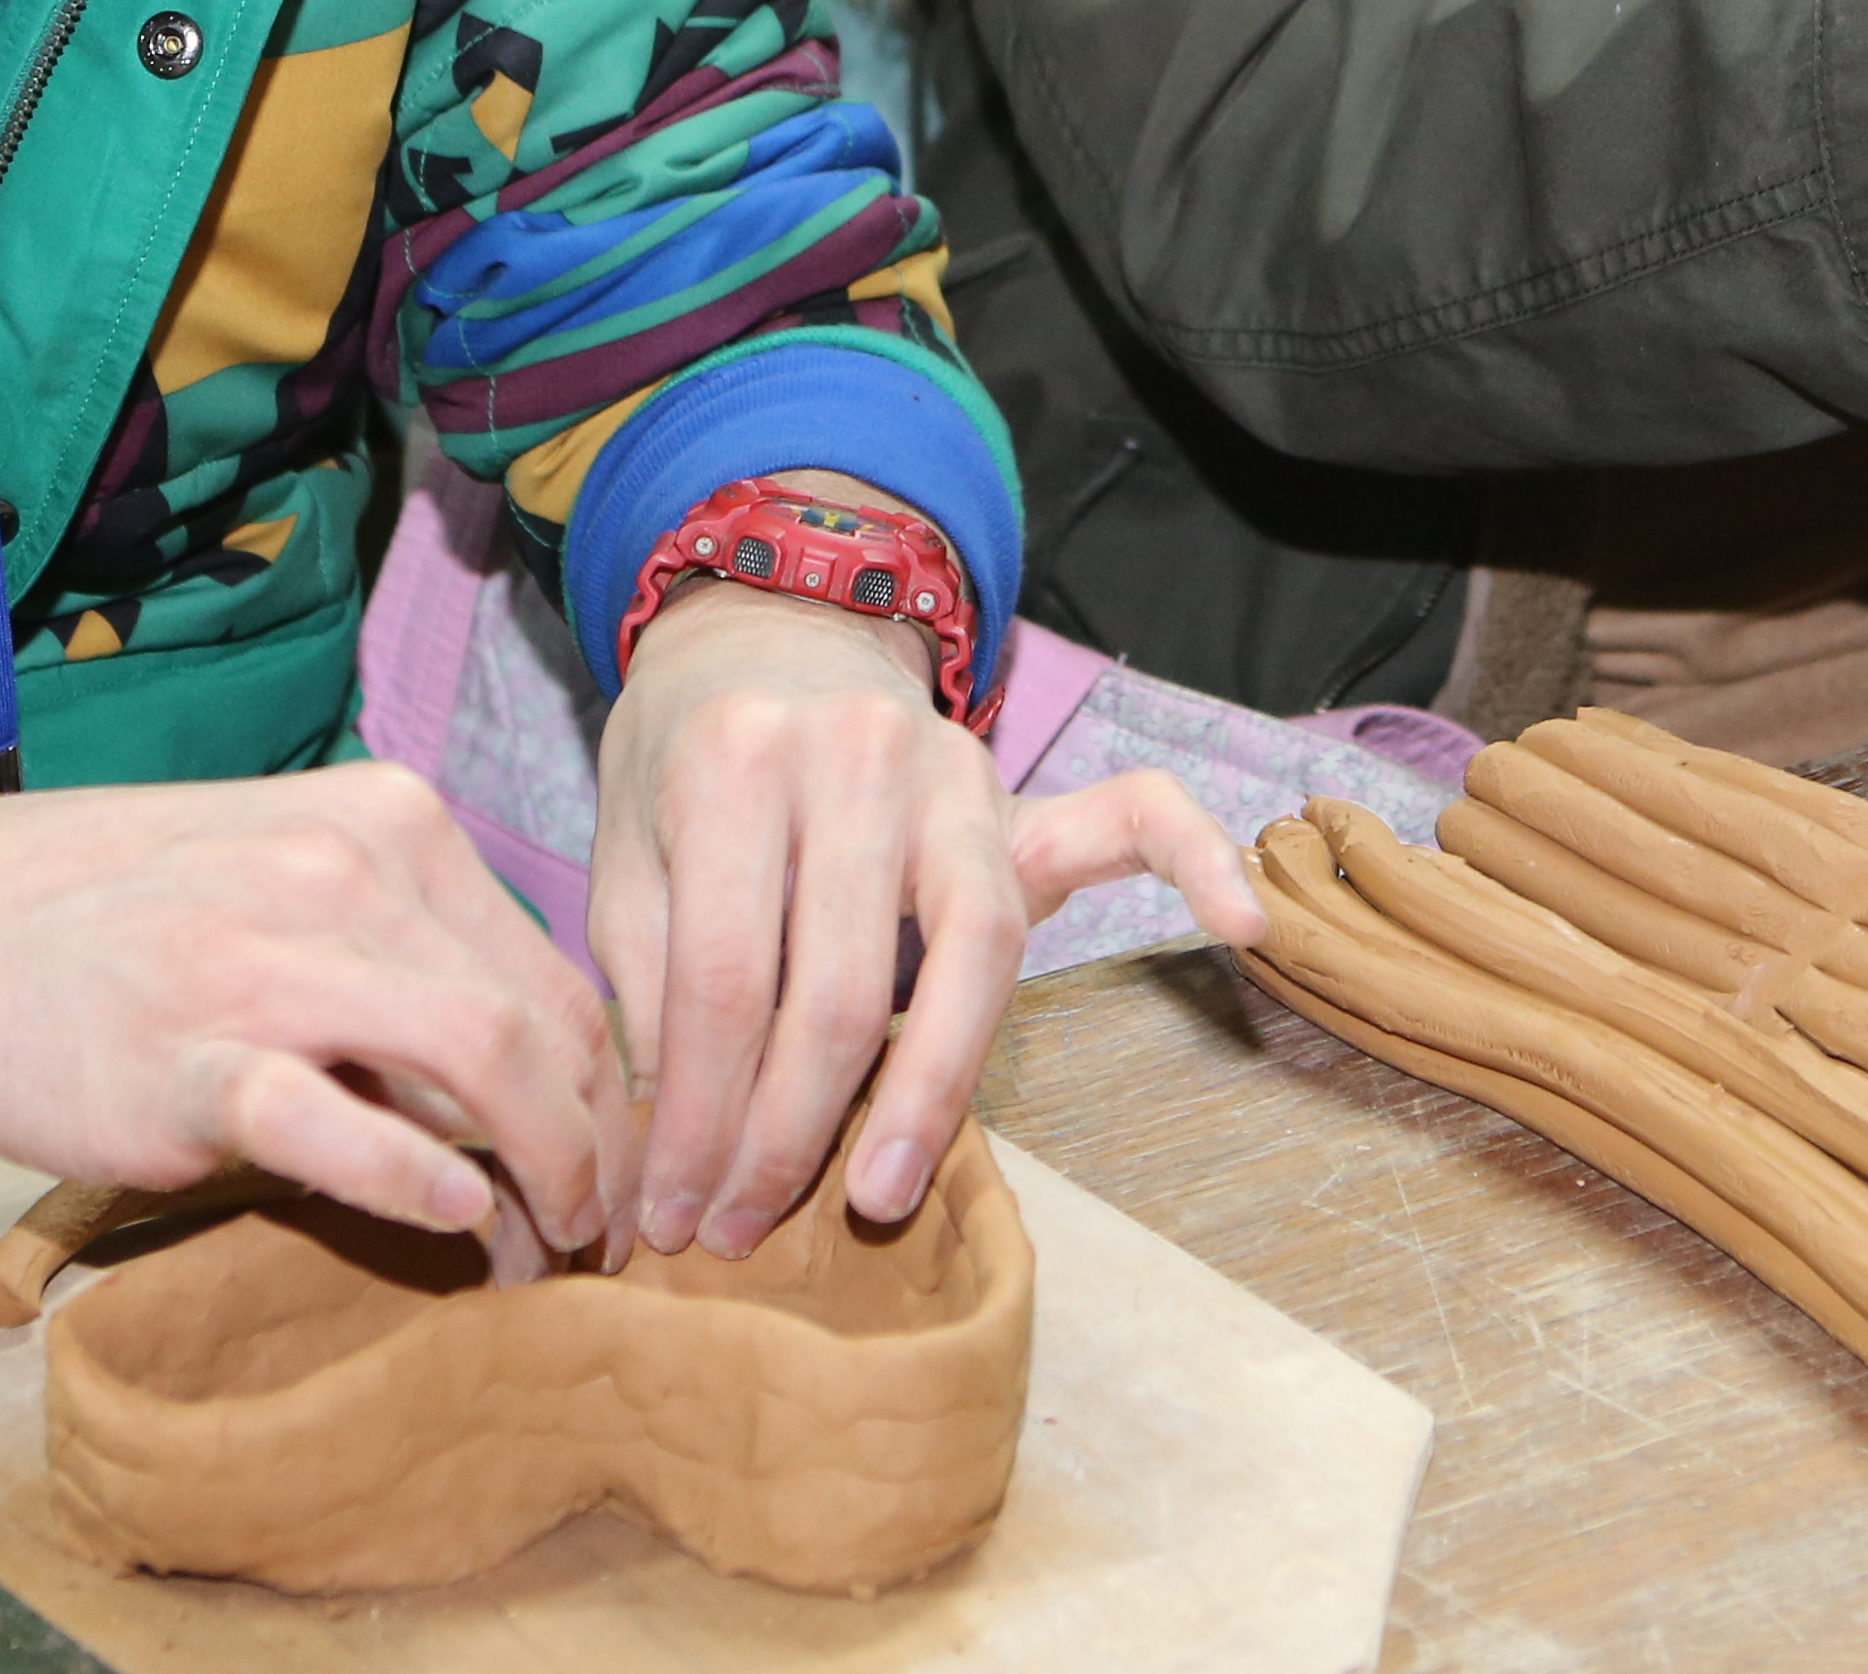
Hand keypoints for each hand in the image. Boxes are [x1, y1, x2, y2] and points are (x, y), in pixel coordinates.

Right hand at [0, 767, 627, 1251]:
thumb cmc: (95, 917)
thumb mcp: (272, 875)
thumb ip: (390, 949)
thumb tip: (512, 1078)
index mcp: (384, 821)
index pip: (551, 971)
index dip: (601, 1091)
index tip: (606, 1172)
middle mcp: (344, 871)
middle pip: (541, 1025)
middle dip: (594, 1151)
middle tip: (596, 1240)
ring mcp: (264, 961)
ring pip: (478, 1061)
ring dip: (541, 1179)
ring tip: (541, 1257)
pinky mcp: (185, 1062)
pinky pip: (339, 1125)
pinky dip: (418, 1181)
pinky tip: (451, 1220)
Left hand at [592, 573, 1258, 1259]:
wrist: (769, 635)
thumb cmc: (690, 770)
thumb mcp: (626, 857)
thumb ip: (649, 982)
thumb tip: (676, 1146)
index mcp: (735, 763)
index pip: (721, 979)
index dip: (696, 1117)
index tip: (675, 1213)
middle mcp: (857, 754)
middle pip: (837, 985)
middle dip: (786, 1135)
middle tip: (745, 1232)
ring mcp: (956, 768)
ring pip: (971, 951)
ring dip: (924, 1093)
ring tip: (883, 1194)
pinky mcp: (1023, 790)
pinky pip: (1135, 814)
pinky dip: (1197, 860)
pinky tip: (1242, 924)